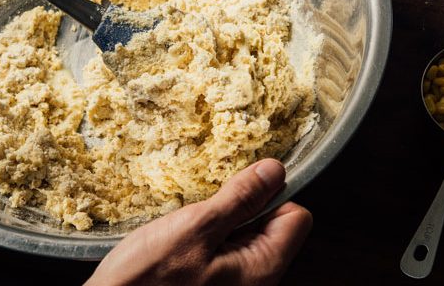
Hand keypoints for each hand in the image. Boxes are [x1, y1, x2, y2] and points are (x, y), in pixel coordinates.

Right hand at [87, 159, 311, 285]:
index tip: (237, 190)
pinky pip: (225, 249)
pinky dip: (207, 237)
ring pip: (245, 235)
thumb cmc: (147, 279)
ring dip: (220, 221)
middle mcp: (257, 281)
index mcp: (262, 269)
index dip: (271, 195)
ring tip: (186, 227)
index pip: (296, 217)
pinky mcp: (213, 283)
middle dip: (242, 207)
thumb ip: (240, 199)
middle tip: (203, 211)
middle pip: (273, 225)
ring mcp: (235, 284)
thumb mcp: (195, 228)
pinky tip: (180, 241)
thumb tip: (274, 170)